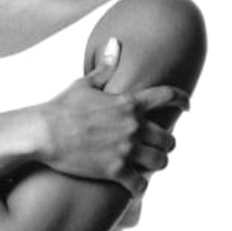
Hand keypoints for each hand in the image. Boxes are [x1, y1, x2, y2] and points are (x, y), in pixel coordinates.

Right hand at [42, 38, 188, 194]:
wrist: (43, 133)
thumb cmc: (61, 106)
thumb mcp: (84, 83)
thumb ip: (105, 67)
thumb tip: (114, 44)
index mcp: (128, 102)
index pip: (166, 97)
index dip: (182, 99)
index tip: (188, 105)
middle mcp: (133, 126)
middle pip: (169, 139)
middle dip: (165, 144)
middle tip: (157, 147)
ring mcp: (126, 149)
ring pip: (160, 162)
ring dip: (156, 164)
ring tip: (147, 165)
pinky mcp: (115, 170)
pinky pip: (140, 184)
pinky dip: (139, 186)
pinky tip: (134, 185)